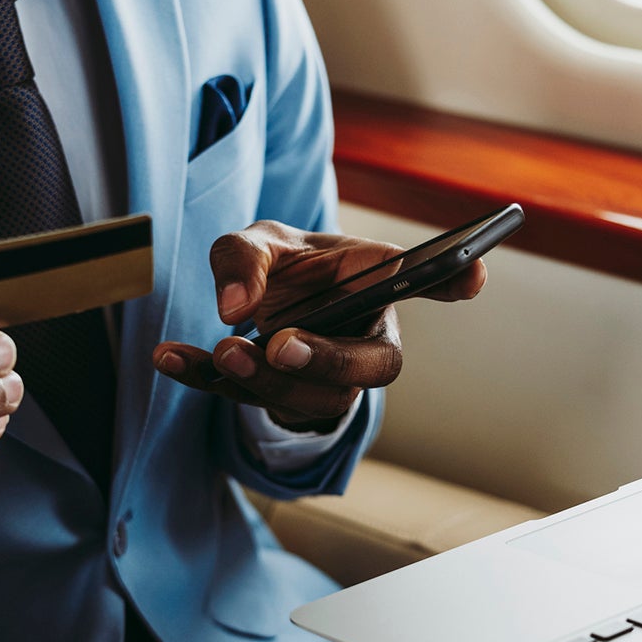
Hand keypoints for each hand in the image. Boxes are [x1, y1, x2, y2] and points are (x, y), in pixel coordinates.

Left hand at [152, 221, 485, 430]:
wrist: (251, 304)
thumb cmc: (277, 265)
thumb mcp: (258, 240)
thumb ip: (244, 257)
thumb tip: (237, 309)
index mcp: (373, 281)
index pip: (422, 279)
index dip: (451, 279)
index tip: (473, 277)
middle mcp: (361, 335)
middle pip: (370, 367)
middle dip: (328, 361)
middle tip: (279, 344)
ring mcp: (325, 376)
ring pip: (313, 398)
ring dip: (264, 380)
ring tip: (222, 350)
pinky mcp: (279, 398)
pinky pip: (247, 401)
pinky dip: (202, 378)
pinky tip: (168, 356)